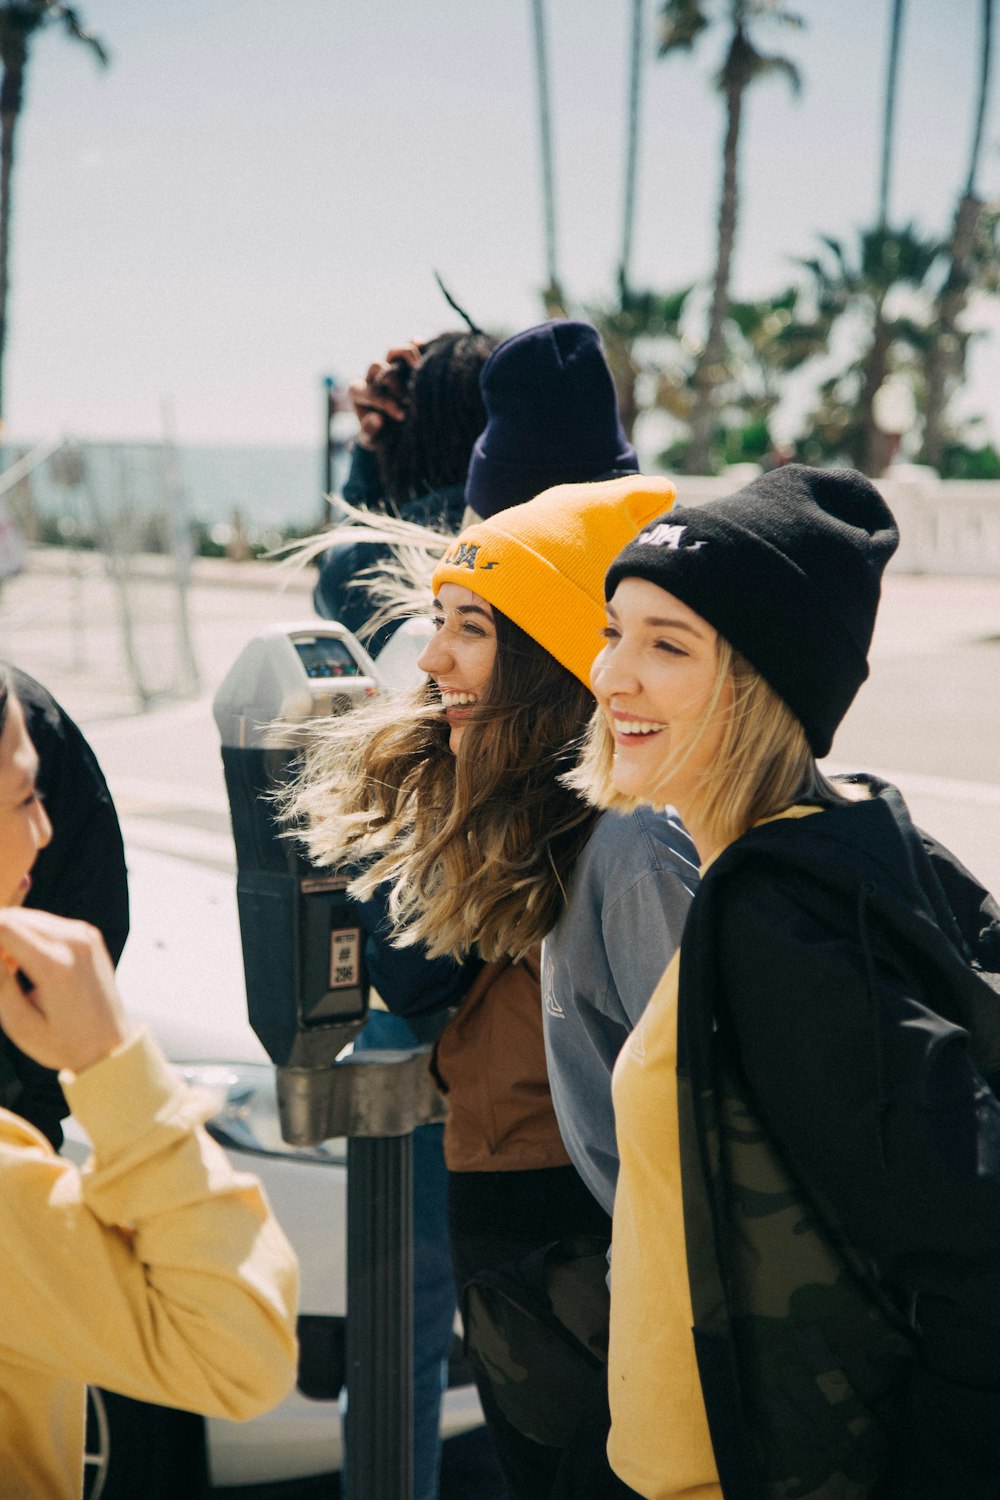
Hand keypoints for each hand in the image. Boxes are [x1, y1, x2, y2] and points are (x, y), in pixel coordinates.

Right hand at [0, 909, 131, 1074]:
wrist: (111, 1044)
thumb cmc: (64, 1043)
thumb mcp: (21, 1024)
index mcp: (55, 965)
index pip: (4, 926)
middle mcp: (74, 942)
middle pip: (15, 917)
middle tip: (1, 973)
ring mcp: (84, 935)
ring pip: (29, 917)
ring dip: (8, 935)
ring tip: (7, 970)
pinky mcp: (88, 934)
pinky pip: (46, 922)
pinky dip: (26, 935)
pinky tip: (21, 964)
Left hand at [349, 340, 423, 448]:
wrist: (388, 431)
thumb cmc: (378, 435)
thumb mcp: (371, 439)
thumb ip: (370, 431)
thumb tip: (375, 418)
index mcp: (358, 392)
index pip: (370, 391)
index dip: (385, 402)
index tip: (402, 416)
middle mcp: (371, 377)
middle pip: (377, 366)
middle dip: (394, 382)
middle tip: (407, 397)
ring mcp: (388, 368)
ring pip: (392, 352)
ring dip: (405, 357)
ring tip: (419, 367)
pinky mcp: (402, 364)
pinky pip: (407, 349)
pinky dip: (414, 344)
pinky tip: (422, 343)